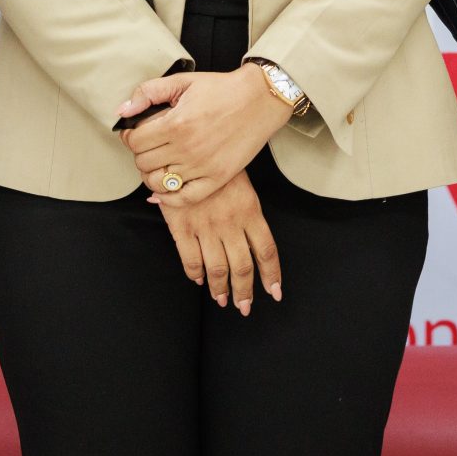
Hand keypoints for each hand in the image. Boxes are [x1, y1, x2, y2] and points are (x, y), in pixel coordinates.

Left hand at [120, 68, 292, 207]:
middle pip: (143, 163)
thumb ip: (148, 92)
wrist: (260, 99)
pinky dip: (169, 198)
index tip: (135, 132)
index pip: (134, 142)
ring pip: (158, 183)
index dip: (129, 136)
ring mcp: (202, 167)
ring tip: (159, 162)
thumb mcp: (183, 81)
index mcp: (176, 124)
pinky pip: (183, 199)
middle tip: (149, 145)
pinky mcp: (217, 178)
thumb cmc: (221, 89)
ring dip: (152, 175)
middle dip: (141, 153)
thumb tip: (122, 111)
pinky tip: (165, 189)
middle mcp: (187, 149)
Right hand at [157, 169, 282, 313]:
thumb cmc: (218, 164)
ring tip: (221, 299)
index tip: (275, 292)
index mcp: (250, 211)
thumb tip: (254, 243)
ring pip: (218, 268)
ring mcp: (205, 226)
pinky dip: (195, 273)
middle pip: (243, 267)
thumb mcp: (242, 184)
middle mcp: (230, 223)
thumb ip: (248, 214)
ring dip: (220, 288)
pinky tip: (199, 279)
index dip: (272, 275)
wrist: (186, 148)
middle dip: (244, 291)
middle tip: (244, 306)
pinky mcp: (182, 226)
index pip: (267, 251)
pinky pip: (191, 259)